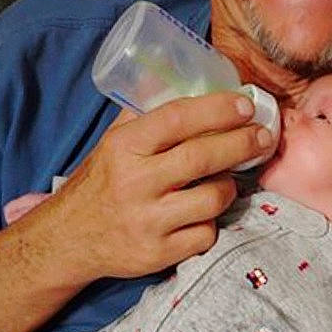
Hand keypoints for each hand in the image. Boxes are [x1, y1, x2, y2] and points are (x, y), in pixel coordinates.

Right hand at [30, 94, 271, 285]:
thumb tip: (181, 78)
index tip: (246, 105)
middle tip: (263, 136)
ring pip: (213, 198)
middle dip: (242, 143)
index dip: (218, 110)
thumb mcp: (113, 143)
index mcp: (123, 147)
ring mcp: (147, 221)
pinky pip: (206, 234)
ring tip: (224, 181)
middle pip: (203, 158)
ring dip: (228, 187)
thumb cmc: (101, 183)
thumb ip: (146, 114)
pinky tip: (201, 215)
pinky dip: (210, 223)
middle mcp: (134, 183)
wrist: (68, 240)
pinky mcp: (158, 254)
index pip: (177, 119)